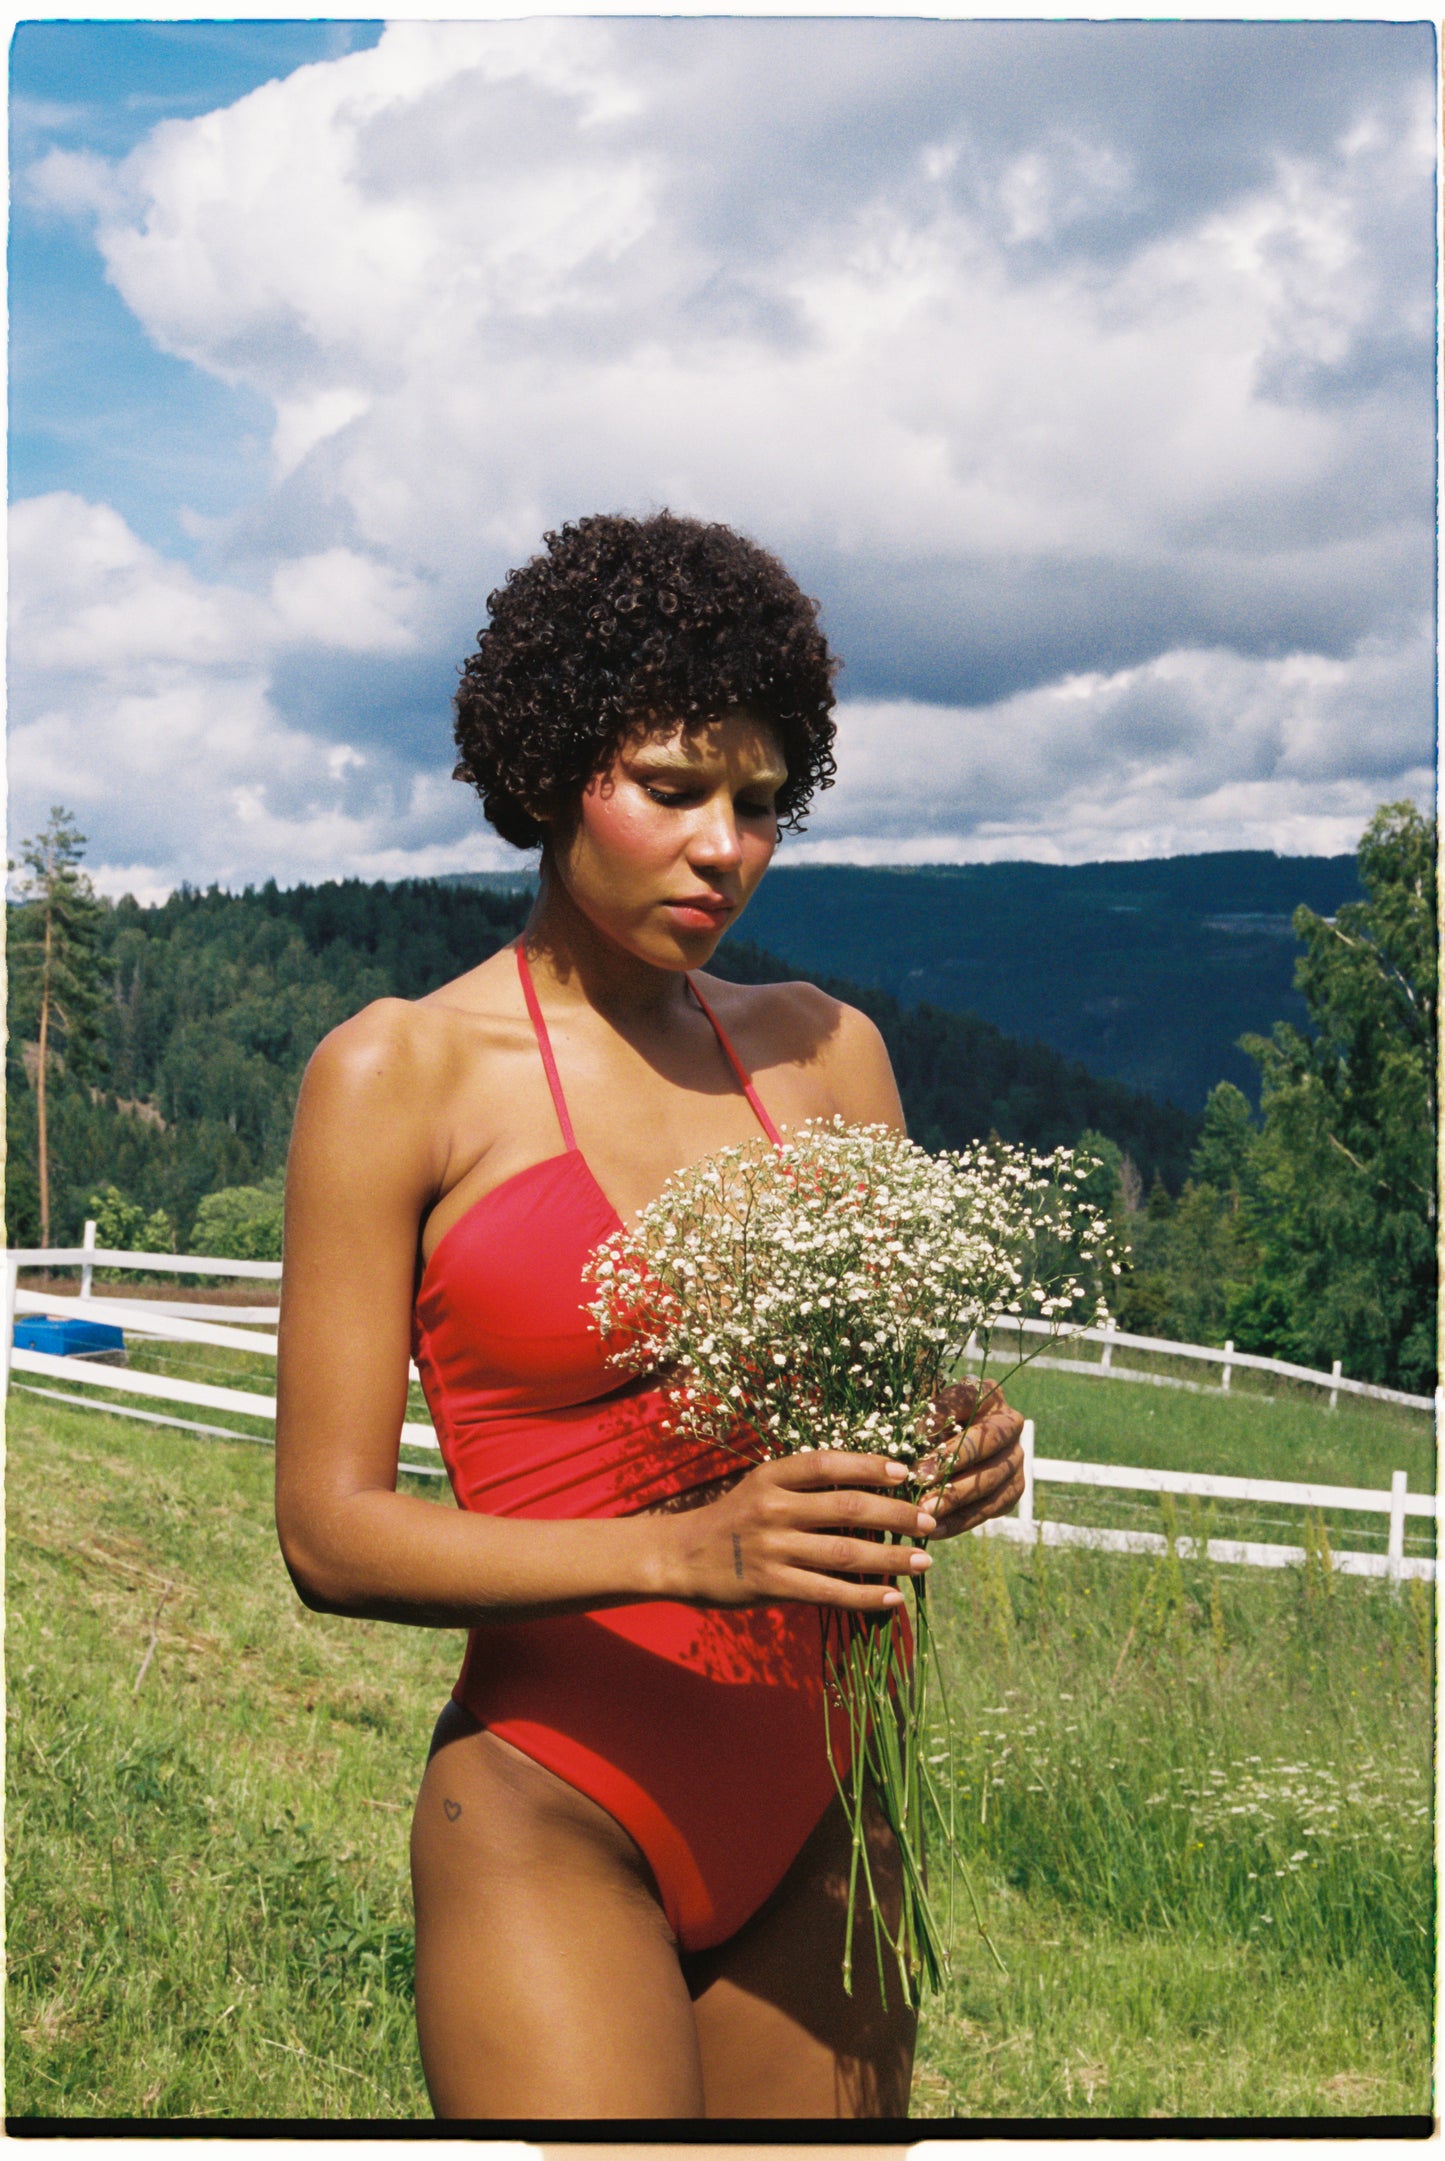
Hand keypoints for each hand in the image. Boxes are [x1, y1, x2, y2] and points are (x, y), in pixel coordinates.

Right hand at [659, 1451, 937, 1611]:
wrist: (680, 1555)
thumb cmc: (733, 1518)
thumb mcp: (761, 1488)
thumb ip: (805, 1489)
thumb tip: (869, 1494)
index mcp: (772, 1476)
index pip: (828, 1464)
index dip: (869, 1466)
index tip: (906, 1473)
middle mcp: (773, 1508)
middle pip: (846, 1507)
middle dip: (895, 1515)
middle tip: (930, 1522)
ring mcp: (772, 1547)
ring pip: (844, 1552)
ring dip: (891, 1558)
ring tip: (924, 1561)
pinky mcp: (771, 1584)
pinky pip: (827, 1591)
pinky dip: (864, 1595)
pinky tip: (892, 1598)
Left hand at [913, 1378, 1025, 1539]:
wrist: (957, 1448)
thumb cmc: (934, 1425)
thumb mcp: (926, 1413)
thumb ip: (921, 1419)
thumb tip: (913, 1434)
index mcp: (988, 1394)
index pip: (967, 1399)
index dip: (942, 1415)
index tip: (914, 1431)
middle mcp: (1009, 1423)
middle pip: (985, 1441)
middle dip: (952, 1461)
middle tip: (921, 1477)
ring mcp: (1016, 1457)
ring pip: (990, 1479)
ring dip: (955, 1497)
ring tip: (925, 1509)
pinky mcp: (1014, 1489)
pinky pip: (990, 1508)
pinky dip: (962, 1521)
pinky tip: (935, 1529)